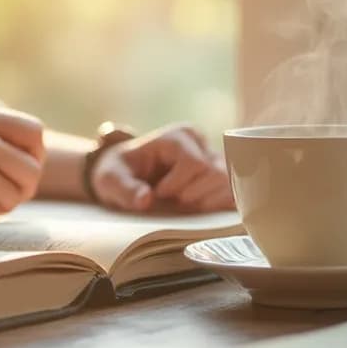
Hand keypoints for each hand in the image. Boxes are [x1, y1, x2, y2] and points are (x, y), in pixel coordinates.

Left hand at [89, 124, 233, 212]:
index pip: (195, 163)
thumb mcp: (110, 180)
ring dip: (207, 202)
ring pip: (229, 184)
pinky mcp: (221, 178)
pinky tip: (201, 211)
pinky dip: (221, 206)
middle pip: (215, 174)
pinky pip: (236, 193)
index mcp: (178, 136)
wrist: (124, 176)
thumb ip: (124, 189)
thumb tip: (145, 199)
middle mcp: (201, 143)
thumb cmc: (118, 173)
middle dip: (193, 195)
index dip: (178, 186)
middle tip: (172, 200)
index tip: (159, 194)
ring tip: (185, 204)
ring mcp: (214, 160)